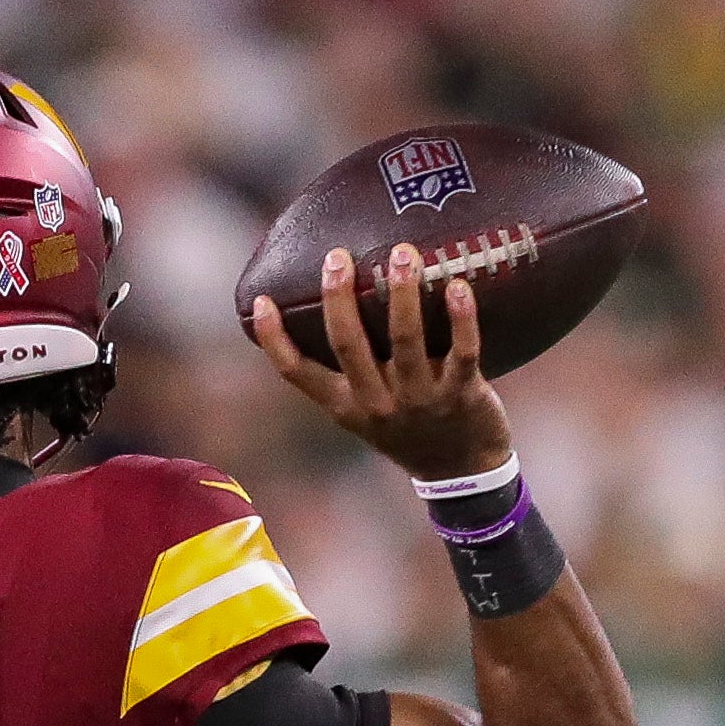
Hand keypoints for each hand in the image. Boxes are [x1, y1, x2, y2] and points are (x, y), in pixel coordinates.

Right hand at [251, 244, 512, 481]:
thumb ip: (349, 370)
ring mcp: (418, 399)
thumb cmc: (408, 428)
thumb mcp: (364, 410)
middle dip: (339, 298)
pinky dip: (461, 318)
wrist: (460, 472)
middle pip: (348, 346)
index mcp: (343, 405)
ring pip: (405, 340)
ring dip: (402, 294)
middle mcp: (375, 402)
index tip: (262, 302)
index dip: (274, 339)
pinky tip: (458, 285)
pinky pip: (462, 351)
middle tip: (337, 257)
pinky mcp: (462, 394)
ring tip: (401, 254)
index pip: (296, 372)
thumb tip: (334, 304)